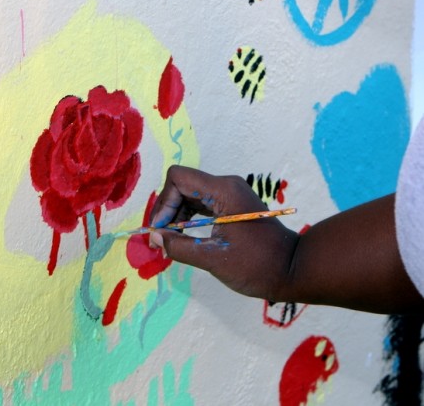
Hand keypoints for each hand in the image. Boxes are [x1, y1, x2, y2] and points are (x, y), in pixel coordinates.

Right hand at [149, 165, 297, 300]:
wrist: (293, 269)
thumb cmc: (257, 265)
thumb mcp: (213, 259)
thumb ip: (179, 246)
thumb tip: (154, 237)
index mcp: (223, 191)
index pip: (178, 178)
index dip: (164, 202)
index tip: (161, 229)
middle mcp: (225, 186)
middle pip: (182, 185)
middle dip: (167, 210)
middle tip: (160, 238)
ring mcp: (230, 194)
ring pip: (189, 194)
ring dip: (175, 215)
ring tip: (170, 239)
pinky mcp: (231, 205)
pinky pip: (201, 203)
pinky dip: (188, 218)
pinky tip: (183, 236)